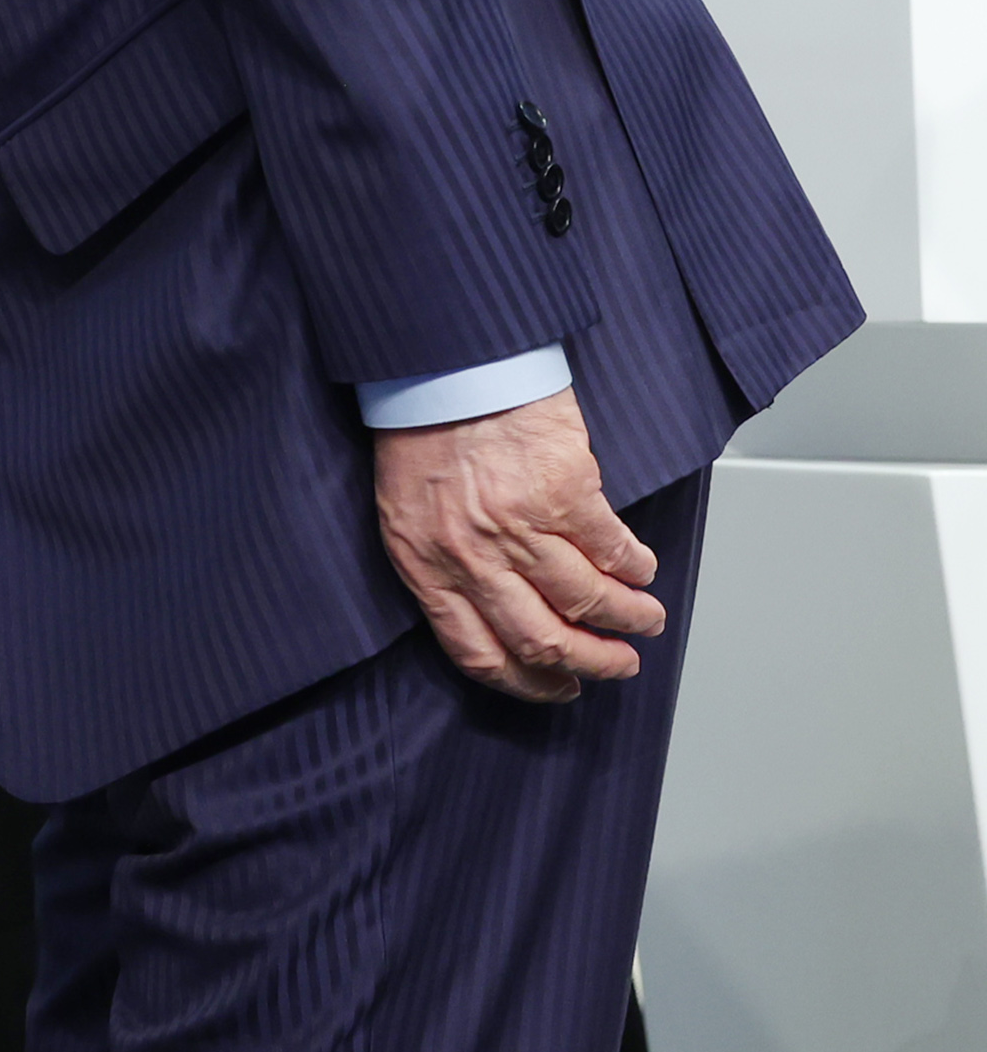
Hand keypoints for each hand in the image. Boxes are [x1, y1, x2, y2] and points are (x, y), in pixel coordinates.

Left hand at [372, 388, 662, 702]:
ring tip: (644, 618)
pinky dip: (635, 567)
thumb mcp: (408, 510)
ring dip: (628, 618)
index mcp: (423, 564)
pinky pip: (613, 550)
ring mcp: (519, 527)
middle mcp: (470, 555)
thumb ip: (445, 564)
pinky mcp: (565, 492)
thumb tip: (500, 610)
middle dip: (593, 662)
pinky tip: (641, 568)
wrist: (444, 364)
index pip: (478, 651)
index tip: (558, 688)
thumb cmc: (422, 428)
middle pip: (543, 639)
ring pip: (589, 601)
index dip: (527, 681)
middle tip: (619, 664)